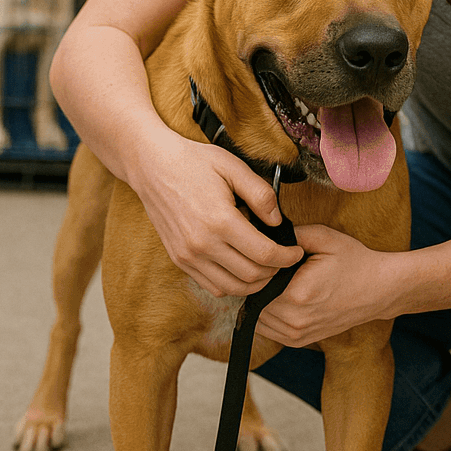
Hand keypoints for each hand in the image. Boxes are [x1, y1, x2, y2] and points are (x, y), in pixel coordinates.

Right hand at [129, 130, 302, 298]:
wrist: (152, 166)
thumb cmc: (195, 162)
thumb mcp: (234, 167)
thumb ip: (261, 195)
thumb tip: (277, 221)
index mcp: (220, 221)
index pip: (264, 254)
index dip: (287, 257)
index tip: (297, 251)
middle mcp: (202, 244)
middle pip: (250, 275)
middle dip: (275, 272)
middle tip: (285, 259)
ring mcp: (187, 256)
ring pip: (231, 287)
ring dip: (254, 283)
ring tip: (267, 268)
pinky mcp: (178, 259)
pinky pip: (211, 285)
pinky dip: (231, 285)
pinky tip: (241, 268)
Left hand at [256, 224, 397, 346]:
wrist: (378, 289)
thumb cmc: (354, 261)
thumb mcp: (324, 238)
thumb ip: (291, 235)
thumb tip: (264, 234)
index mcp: (297, 294)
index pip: (255, 283)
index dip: (254, 267)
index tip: (261, 255)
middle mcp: (294, 320)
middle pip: (253, 301)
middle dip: (255, 284)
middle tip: (265, 265)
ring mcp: (297, 335)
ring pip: (256, 318)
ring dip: (258, 300)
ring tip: (272, 280)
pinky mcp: (299, 341)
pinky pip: (268, 330)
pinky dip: (266, 314)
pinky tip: (278, 296)